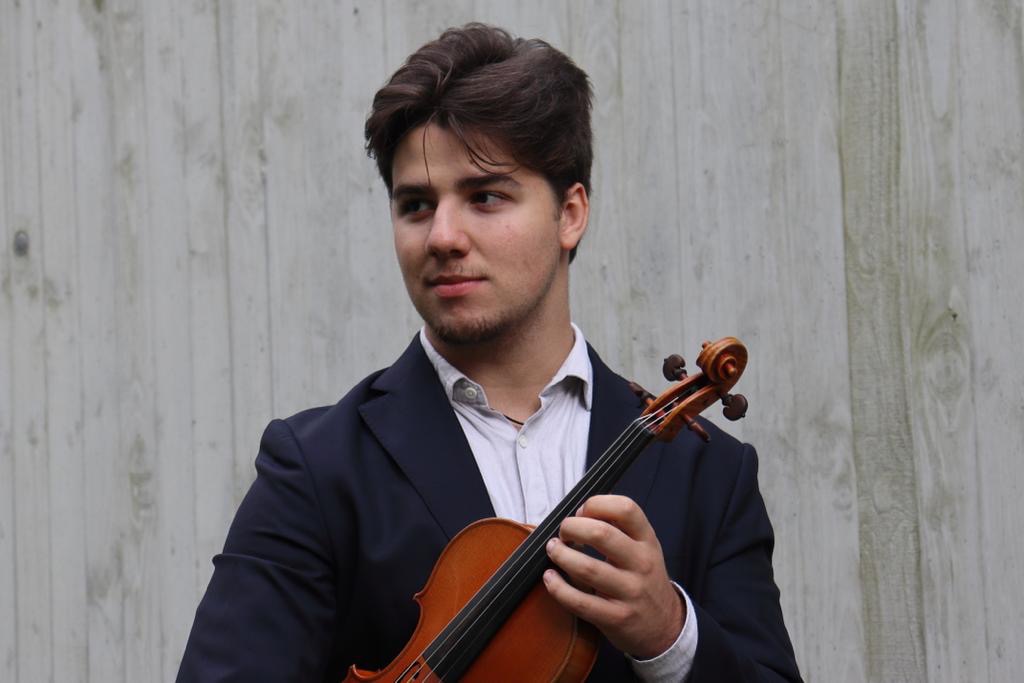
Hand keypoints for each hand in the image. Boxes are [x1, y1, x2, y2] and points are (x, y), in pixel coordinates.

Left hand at [542, 495, 684, 658]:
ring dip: (561, 555)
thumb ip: (618, 528)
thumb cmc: (644, 579)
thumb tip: (580, 511)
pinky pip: (580, 602)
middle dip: (571, 527)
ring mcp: (630, 592)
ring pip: (587, 568)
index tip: (582, 511)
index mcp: (647, 541)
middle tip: (563, 532)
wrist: (665, 625)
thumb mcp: (643, 548)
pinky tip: (550, 578)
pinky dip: (558, 588)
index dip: (596, 504)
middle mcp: (642, 563)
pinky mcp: (616, 618)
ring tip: (553, 550)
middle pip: (601, 534)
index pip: (625, 509)